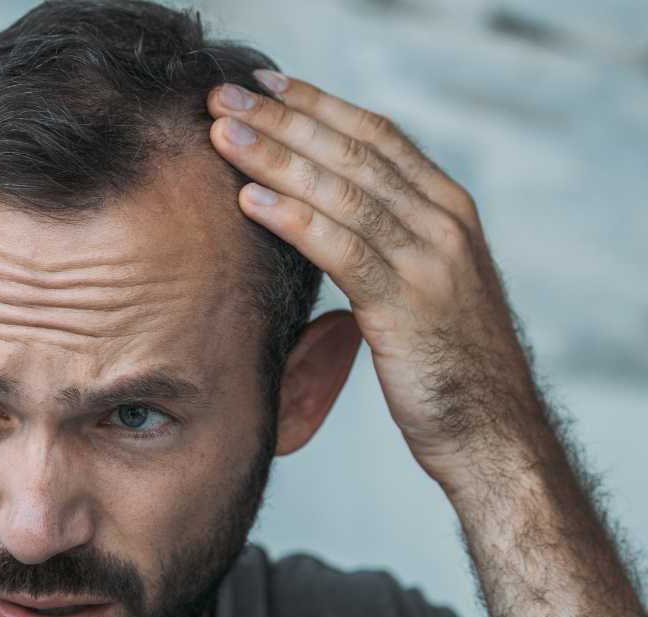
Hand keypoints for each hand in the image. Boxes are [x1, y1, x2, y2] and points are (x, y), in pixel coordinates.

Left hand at [206, 71, 547, 490]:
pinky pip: (343, 249)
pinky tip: (249, 201)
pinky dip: (293, 219)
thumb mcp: (421, 283)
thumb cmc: (445, 362)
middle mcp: (445, 222)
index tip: (263, 85)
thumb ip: (386, 240)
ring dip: (276, 158)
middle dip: (283, 119)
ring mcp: (431, 261)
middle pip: (353, 152)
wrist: (492, 432)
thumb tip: (323, 210)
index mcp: (448, 208)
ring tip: (222, 137)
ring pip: (343, 191)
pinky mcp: (409, 306)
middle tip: (224, 97)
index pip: (376, 135)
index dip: (317, 105)